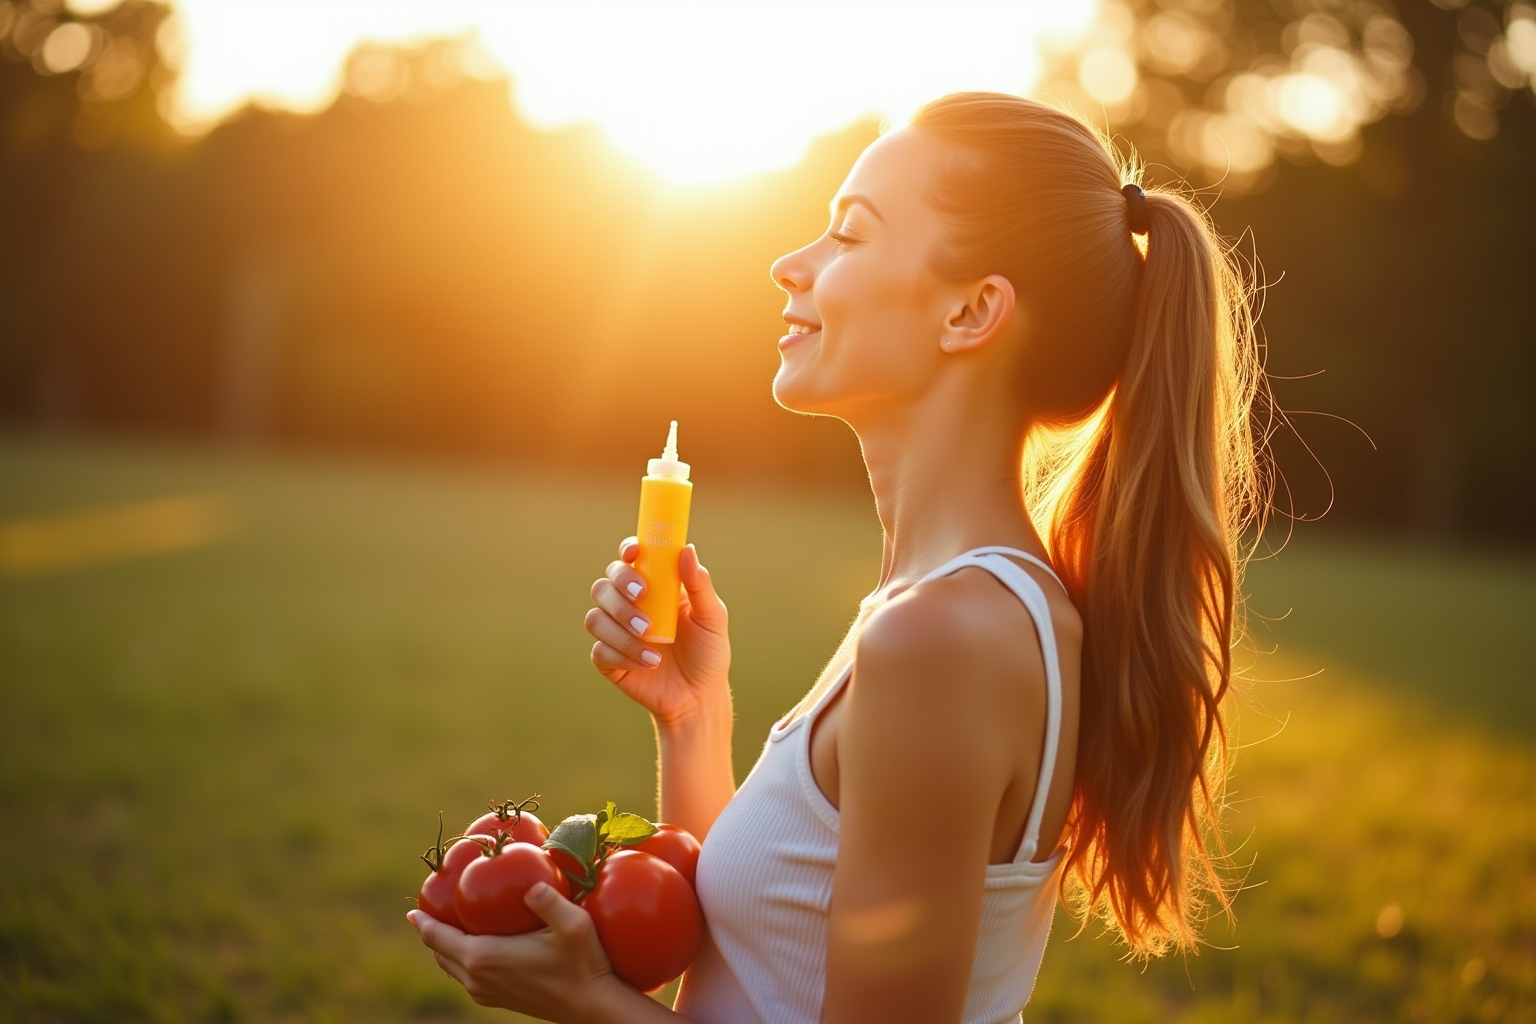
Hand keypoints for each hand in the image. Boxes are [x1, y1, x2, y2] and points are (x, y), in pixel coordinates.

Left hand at [409, 882, 622, 1021]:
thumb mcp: (572, 925)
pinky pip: (466, 977)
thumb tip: (531, 884)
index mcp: (484, 958)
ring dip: (446, 947)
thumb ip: (549, 900)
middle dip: (432, 931)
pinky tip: (475, 944)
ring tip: (450, 923)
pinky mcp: (497, 999)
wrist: (592, 1006)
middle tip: (432, 908)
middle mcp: (477, 978)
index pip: (437, 938)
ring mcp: (485, 992)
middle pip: (439, 953)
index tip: (412, 908)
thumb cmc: (583, 963)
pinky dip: (460, 959)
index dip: (422, 922)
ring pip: (451, 967)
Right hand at [585, 539, 730, 725]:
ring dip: (622, 628)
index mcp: (654, 587)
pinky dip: (622, 654)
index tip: (634, 553)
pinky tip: (649, 662)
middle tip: (642, 597)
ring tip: (652, 641)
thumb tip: (686, 549)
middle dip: (620, 589)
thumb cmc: (708, 652)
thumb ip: (700, 584)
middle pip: (605, 584)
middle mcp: (629, 606)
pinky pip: (600, 650)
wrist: (699, 696)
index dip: (627, 550)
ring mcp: (616, 633)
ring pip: (596, 617)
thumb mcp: (712, 617)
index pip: (630, 559)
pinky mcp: (608, 660)